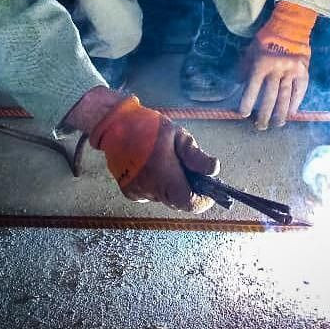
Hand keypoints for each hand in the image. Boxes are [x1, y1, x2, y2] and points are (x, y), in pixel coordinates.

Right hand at [78, 92, 218, 211]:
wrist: (115, 126)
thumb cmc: (149, 127)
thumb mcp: (177, 135)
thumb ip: (195, 155)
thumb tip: (214, 170)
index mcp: (164, 175)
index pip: (188, 202)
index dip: (201, 201)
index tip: (209, 192)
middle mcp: (150, 189)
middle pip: (177, 202)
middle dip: (187, 190)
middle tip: (188, 169)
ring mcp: (138, 193)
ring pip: (164, 198)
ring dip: (171, 186)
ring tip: (167, 162)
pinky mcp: (129, 193)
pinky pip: (151, 194)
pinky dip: (157, 185)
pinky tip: (152, 166)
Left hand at [239, 42, 309, 128]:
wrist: (290, 29)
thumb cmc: (266, 42)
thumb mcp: (251, 52)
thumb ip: (244, 69)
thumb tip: (239, 85)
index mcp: (261, 63)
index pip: (253, 87)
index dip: (247, 102)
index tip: (243, 114)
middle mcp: (276, 69)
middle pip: (270, 96)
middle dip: (264, 113)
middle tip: (260, 126)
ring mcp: (291, 71)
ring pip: (285, 96)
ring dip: (281, 113)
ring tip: (277, 124)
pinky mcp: (303, 72)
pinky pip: (300, 90)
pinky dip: (296, 102)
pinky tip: (291, 113)